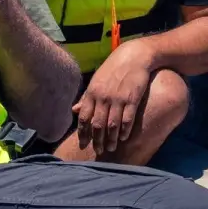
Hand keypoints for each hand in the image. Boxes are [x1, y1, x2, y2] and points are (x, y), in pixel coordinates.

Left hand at [74, 40, 153, 154]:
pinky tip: (123, 137)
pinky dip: (124, 131)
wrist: (134, 57)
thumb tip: (73, 110)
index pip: (84, 117)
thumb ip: (86, 97)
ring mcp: (117, 98)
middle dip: (96, 140)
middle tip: (98, 151)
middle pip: (97, 124)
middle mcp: (103, 97)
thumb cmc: (113, 70)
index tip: (83, 145)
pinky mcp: (132, 99)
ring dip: (110, 139)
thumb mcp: (96, 81)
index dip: (82, 133)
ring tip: (110, 148)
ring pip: (112, 125)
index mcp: (92, 92)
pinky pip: (127, 119)